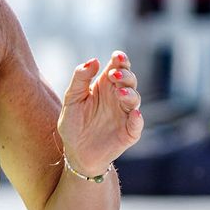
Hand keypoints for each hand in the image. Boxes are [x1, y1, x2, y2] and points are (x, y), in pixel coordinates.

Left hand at [57, 50, 143, 174]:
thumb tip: (93, 60)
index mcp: (105, 86)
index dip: (120, 60)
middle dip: (125, 75)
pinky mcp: (129, 132)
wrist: (76, 152)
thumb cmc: (73, 124)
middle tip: (113, 75)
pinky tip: (134, 114)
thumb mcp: (72, 99)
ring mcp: (125, 114)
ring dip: (129, 93)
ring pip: (135, 99)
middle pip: (129, 80)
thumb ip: (80, 79)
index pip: (117, 68)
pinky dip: (138, 119)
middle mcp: (118, 97)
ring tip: (119, 92)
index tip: (116, 56)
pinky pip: (137, 124)